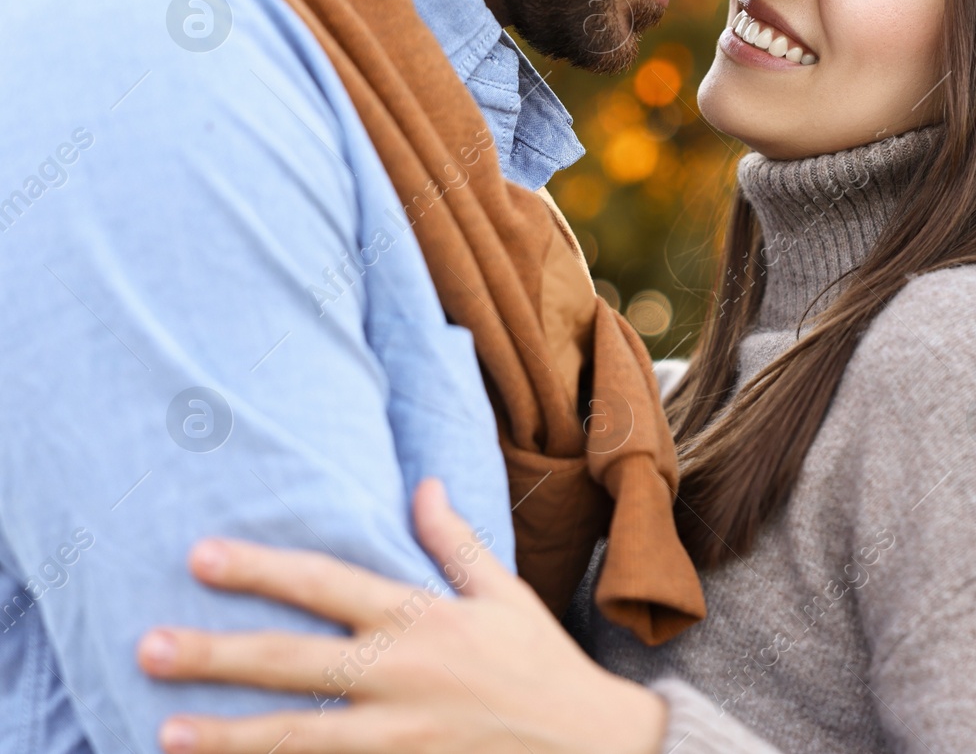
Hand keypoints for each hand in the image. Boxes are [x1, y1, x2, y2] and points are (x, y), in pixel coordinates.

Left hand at [136, 479, 666, 753]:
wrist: (590, 746)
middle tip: (147, 646)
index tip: (201, 555)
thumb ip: (455, 541)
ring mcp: (399, 737)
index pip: (327, 585)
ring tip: (165, 733)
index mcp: (422, 619)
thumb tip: (423, 484)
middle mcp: (402, 677)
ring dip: (228, 737)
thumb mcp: (503, 593)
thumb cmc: (540, 662)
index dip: (262, 570)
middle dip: (217, 655)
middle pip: (294, 663)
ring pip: (298, 738)